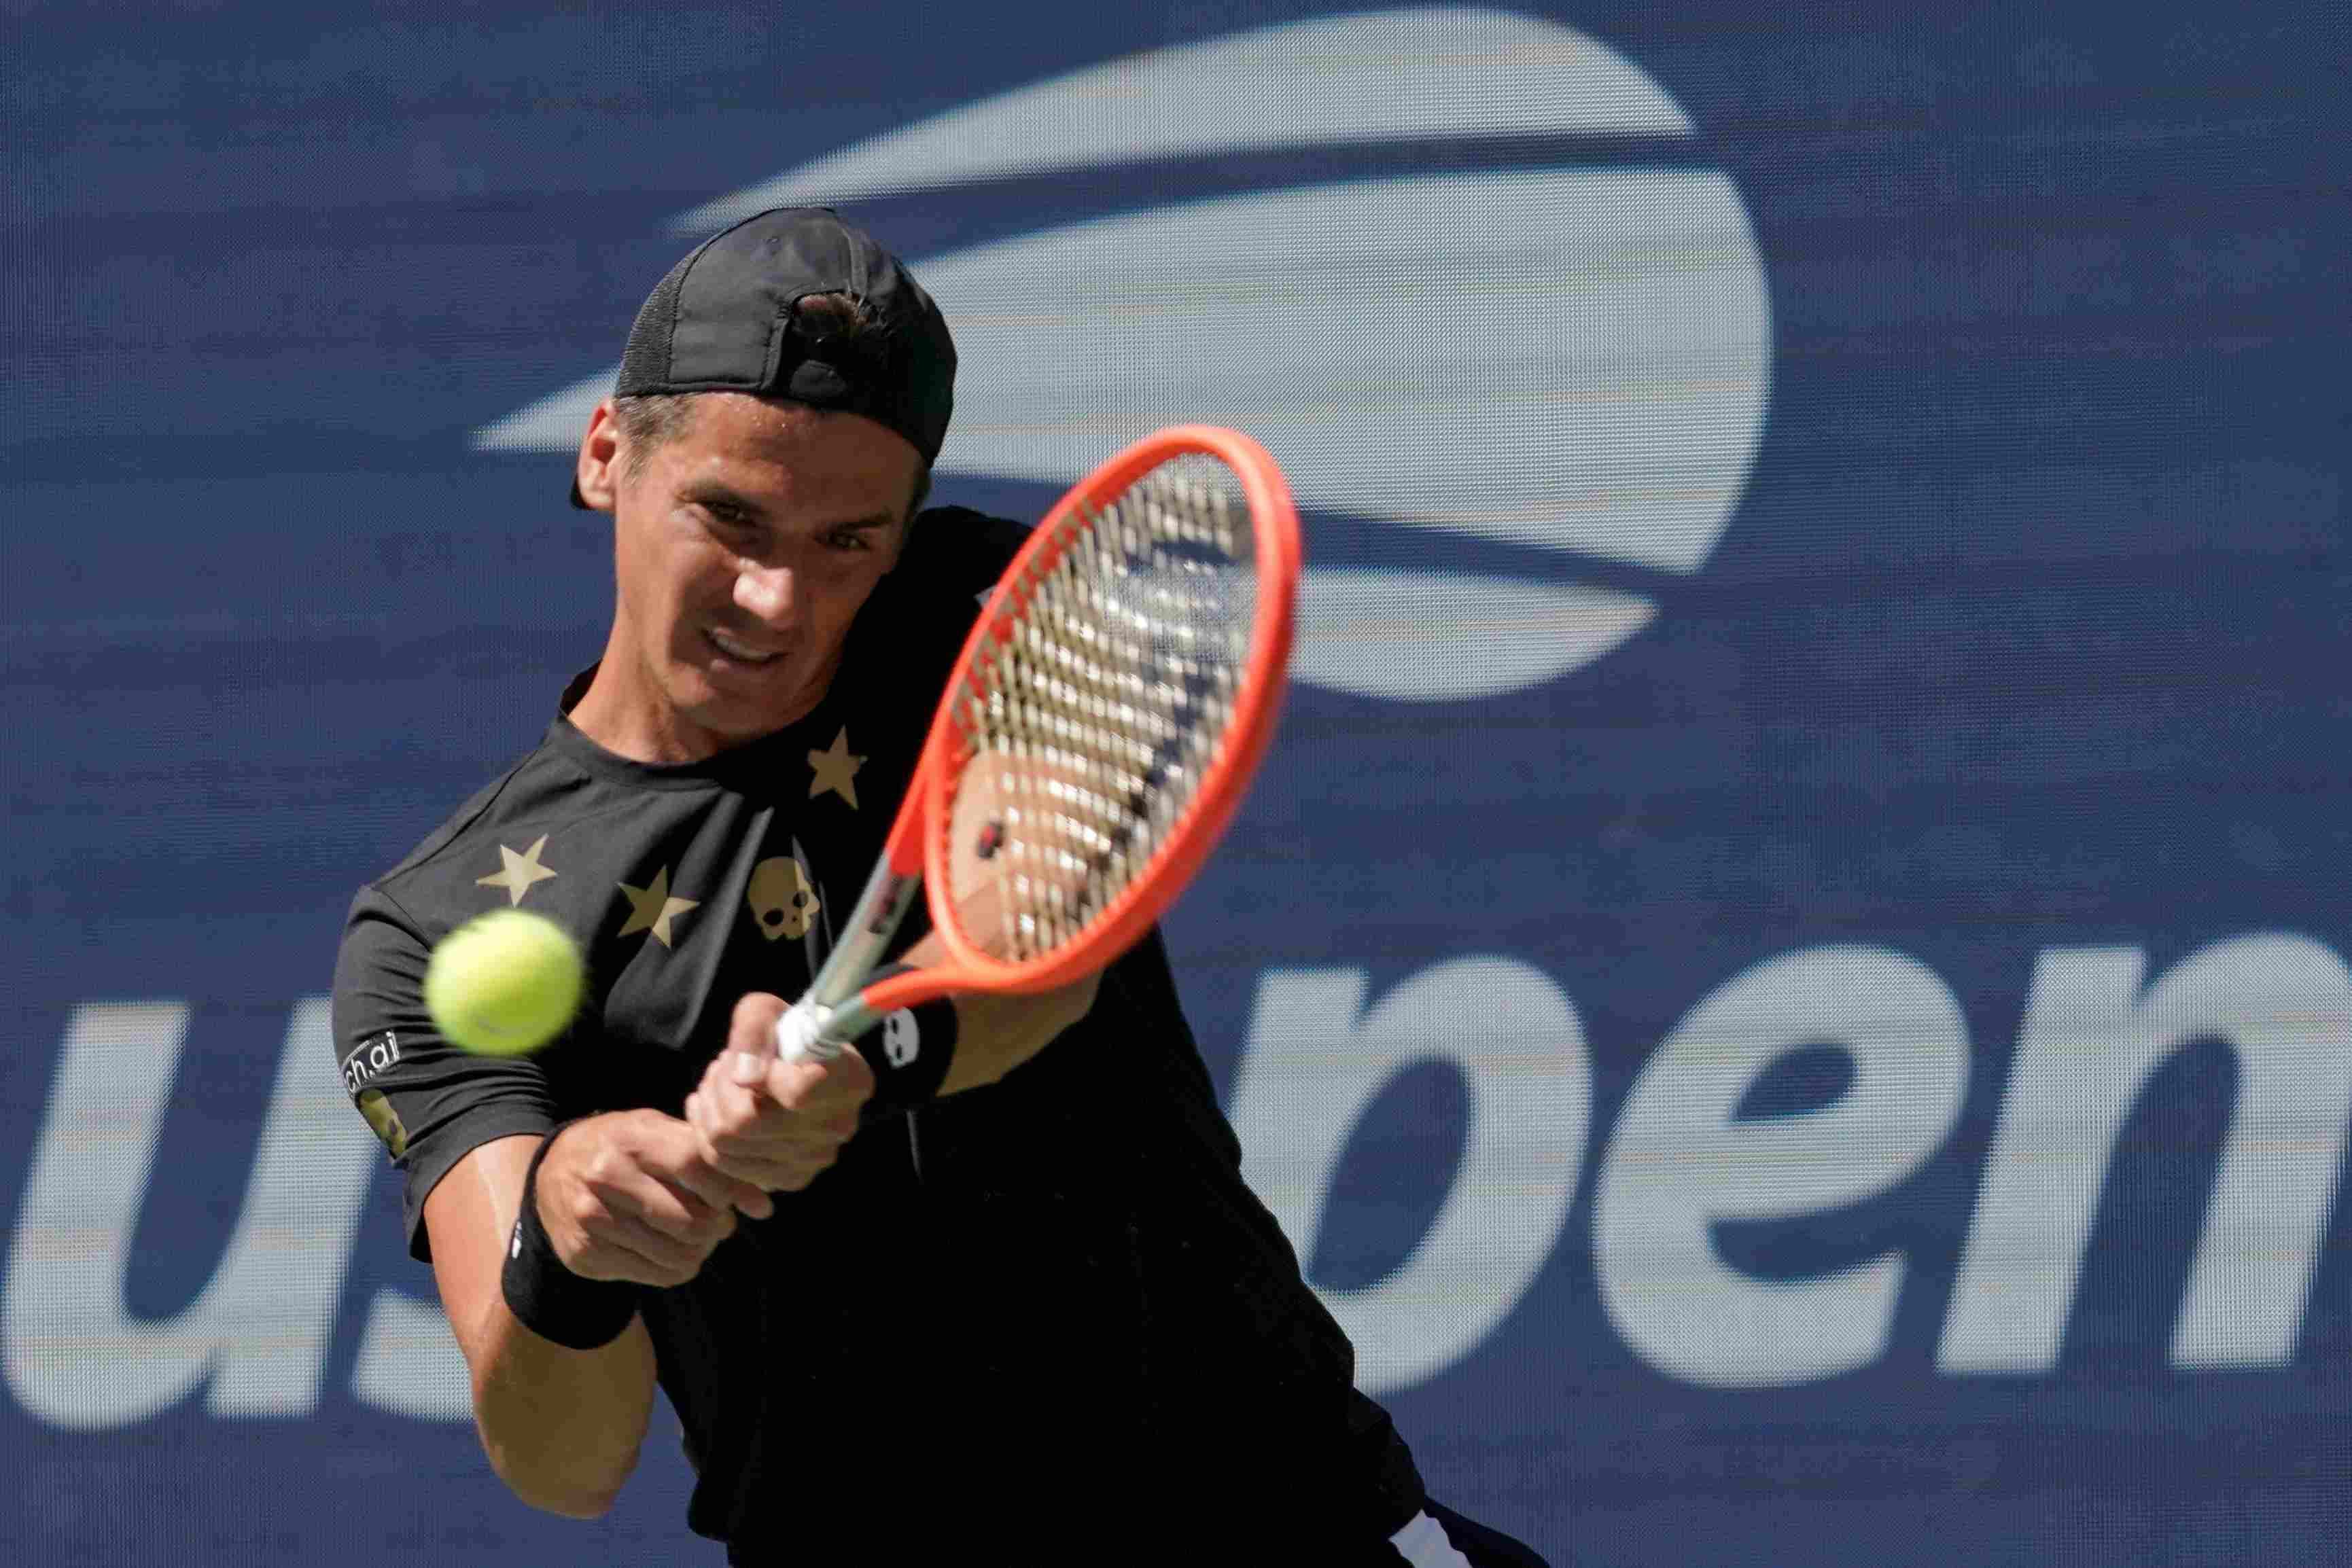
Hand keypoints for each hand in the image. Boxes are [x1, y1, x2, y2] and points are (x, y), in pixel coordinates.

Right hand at [532, 1110, 775, 1288]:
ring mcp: (591, 1217)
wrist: (551, 1173)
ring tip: (699, 1239)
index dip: (729, 1189)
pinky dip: (676, 1268)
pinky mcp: (586, 1253)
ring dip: (700, 1252)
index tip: (744, 1200)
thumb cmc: (622, 1149)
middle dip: (717, 1227)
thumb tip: (763, 1204)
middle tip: (719, 1224)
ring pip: (676, 1254)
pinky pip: (655, 1275)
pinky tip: (673, 1253)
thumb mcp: (659, 1133)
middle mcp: (606, 1176)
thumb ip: (709, 1159)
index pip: (697, 1165)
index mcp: (632, 1138)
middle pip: (691, 1220)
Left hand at [685, 992, 875, 1192]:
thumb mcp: (766, 1010)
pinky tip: (717, 1110)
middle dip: (720, 1088)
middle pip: (746, 1122)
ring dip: (711, 1109)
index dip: (762, 1074)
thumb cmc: (783, 1033)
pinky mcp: (790, 1178)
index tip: (760, 1058)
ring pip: (728, 1145)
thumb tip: (745, 1078)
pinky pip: (727, 1165)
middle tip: (723, 1066)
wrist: (797, 1065)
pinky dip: (710, 1136)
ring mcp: (816, 1158)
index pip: (797, 1092)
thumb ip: (753, 1029)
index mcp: (850, 1081)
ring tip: (721, 1085)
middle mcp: (839, 1126)